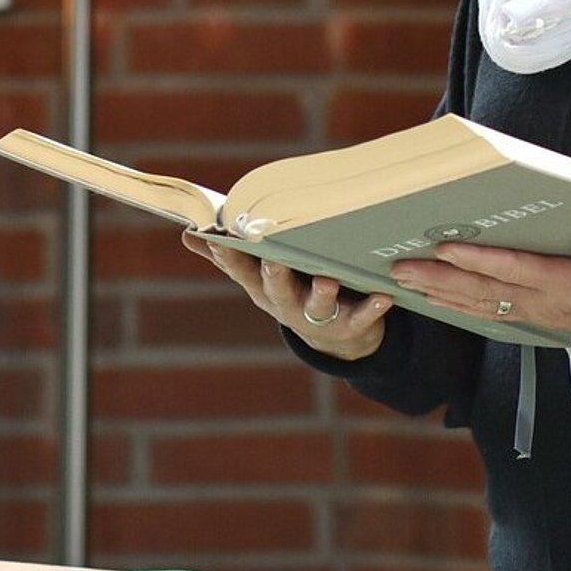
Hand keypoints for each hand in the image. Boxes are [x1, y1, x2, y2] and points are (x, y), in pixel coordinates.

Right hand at [182, 230, 390, 360]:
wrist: (334, 338)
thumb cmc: (291, 291)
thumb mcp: (256, 276)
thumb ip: (225, 255)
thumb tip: (186, 232)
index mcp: (261, 287)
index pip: (240, 269)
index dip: (229, 255)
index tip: (220, 237)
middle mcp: (285, 304)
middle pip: (276, 288)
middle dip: (274, 274)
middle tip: (274, 258)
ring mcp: (316, 318)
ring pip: (316, 304)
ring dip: (321, 293)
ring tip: (328, 279)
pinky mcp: (349, 327)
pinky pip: (361, 318)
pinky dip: (371, 308)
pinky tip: (383, 295)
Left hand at [390, 228, 570, 361]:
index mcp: (567, 285)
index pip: (514, 269)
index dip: (478, 260)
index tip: (444, 249)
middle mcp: (543, 300)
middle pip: (482, 289)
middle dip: (439, 278)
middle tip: (399, 268)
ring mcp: (536, 310)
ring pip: (478, 302)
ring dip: (439, 292)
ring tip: (402, 281)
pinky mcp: (535, 314)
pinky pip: (488, 312)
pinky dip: (457, 306)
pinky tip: (433, 300)